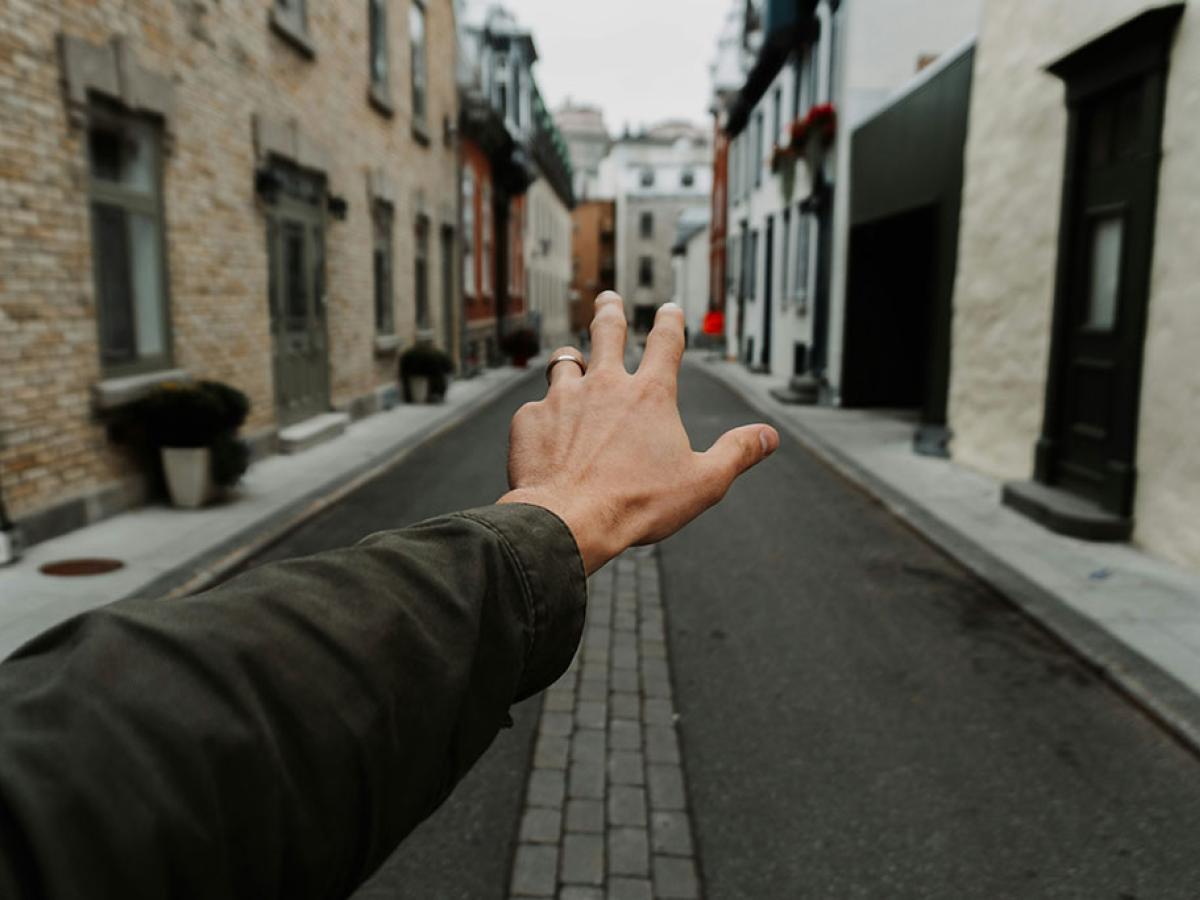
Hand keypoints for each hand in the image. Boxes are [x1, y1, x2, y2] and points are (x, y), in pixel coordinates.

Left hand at [498, 292, 778, 573]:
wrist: (569, 521)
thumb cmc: (638, 504)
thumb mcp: (703, 482)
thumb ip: (736, 454)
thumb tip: (769, 437)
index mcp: (650, 395)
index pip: (666, 343)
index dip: (670, 322)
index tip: (669, 309)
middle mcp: (604, 385)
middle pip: (606, 333)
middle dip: (610, 312)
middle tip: (608, 299)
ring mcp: (562, 399)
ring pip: (563, 363)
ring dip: (569, 359)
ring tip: (569, 357)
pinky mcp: (529, 420)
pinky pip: (535, 409)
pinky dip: (542, 417)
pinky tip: (544, 433)